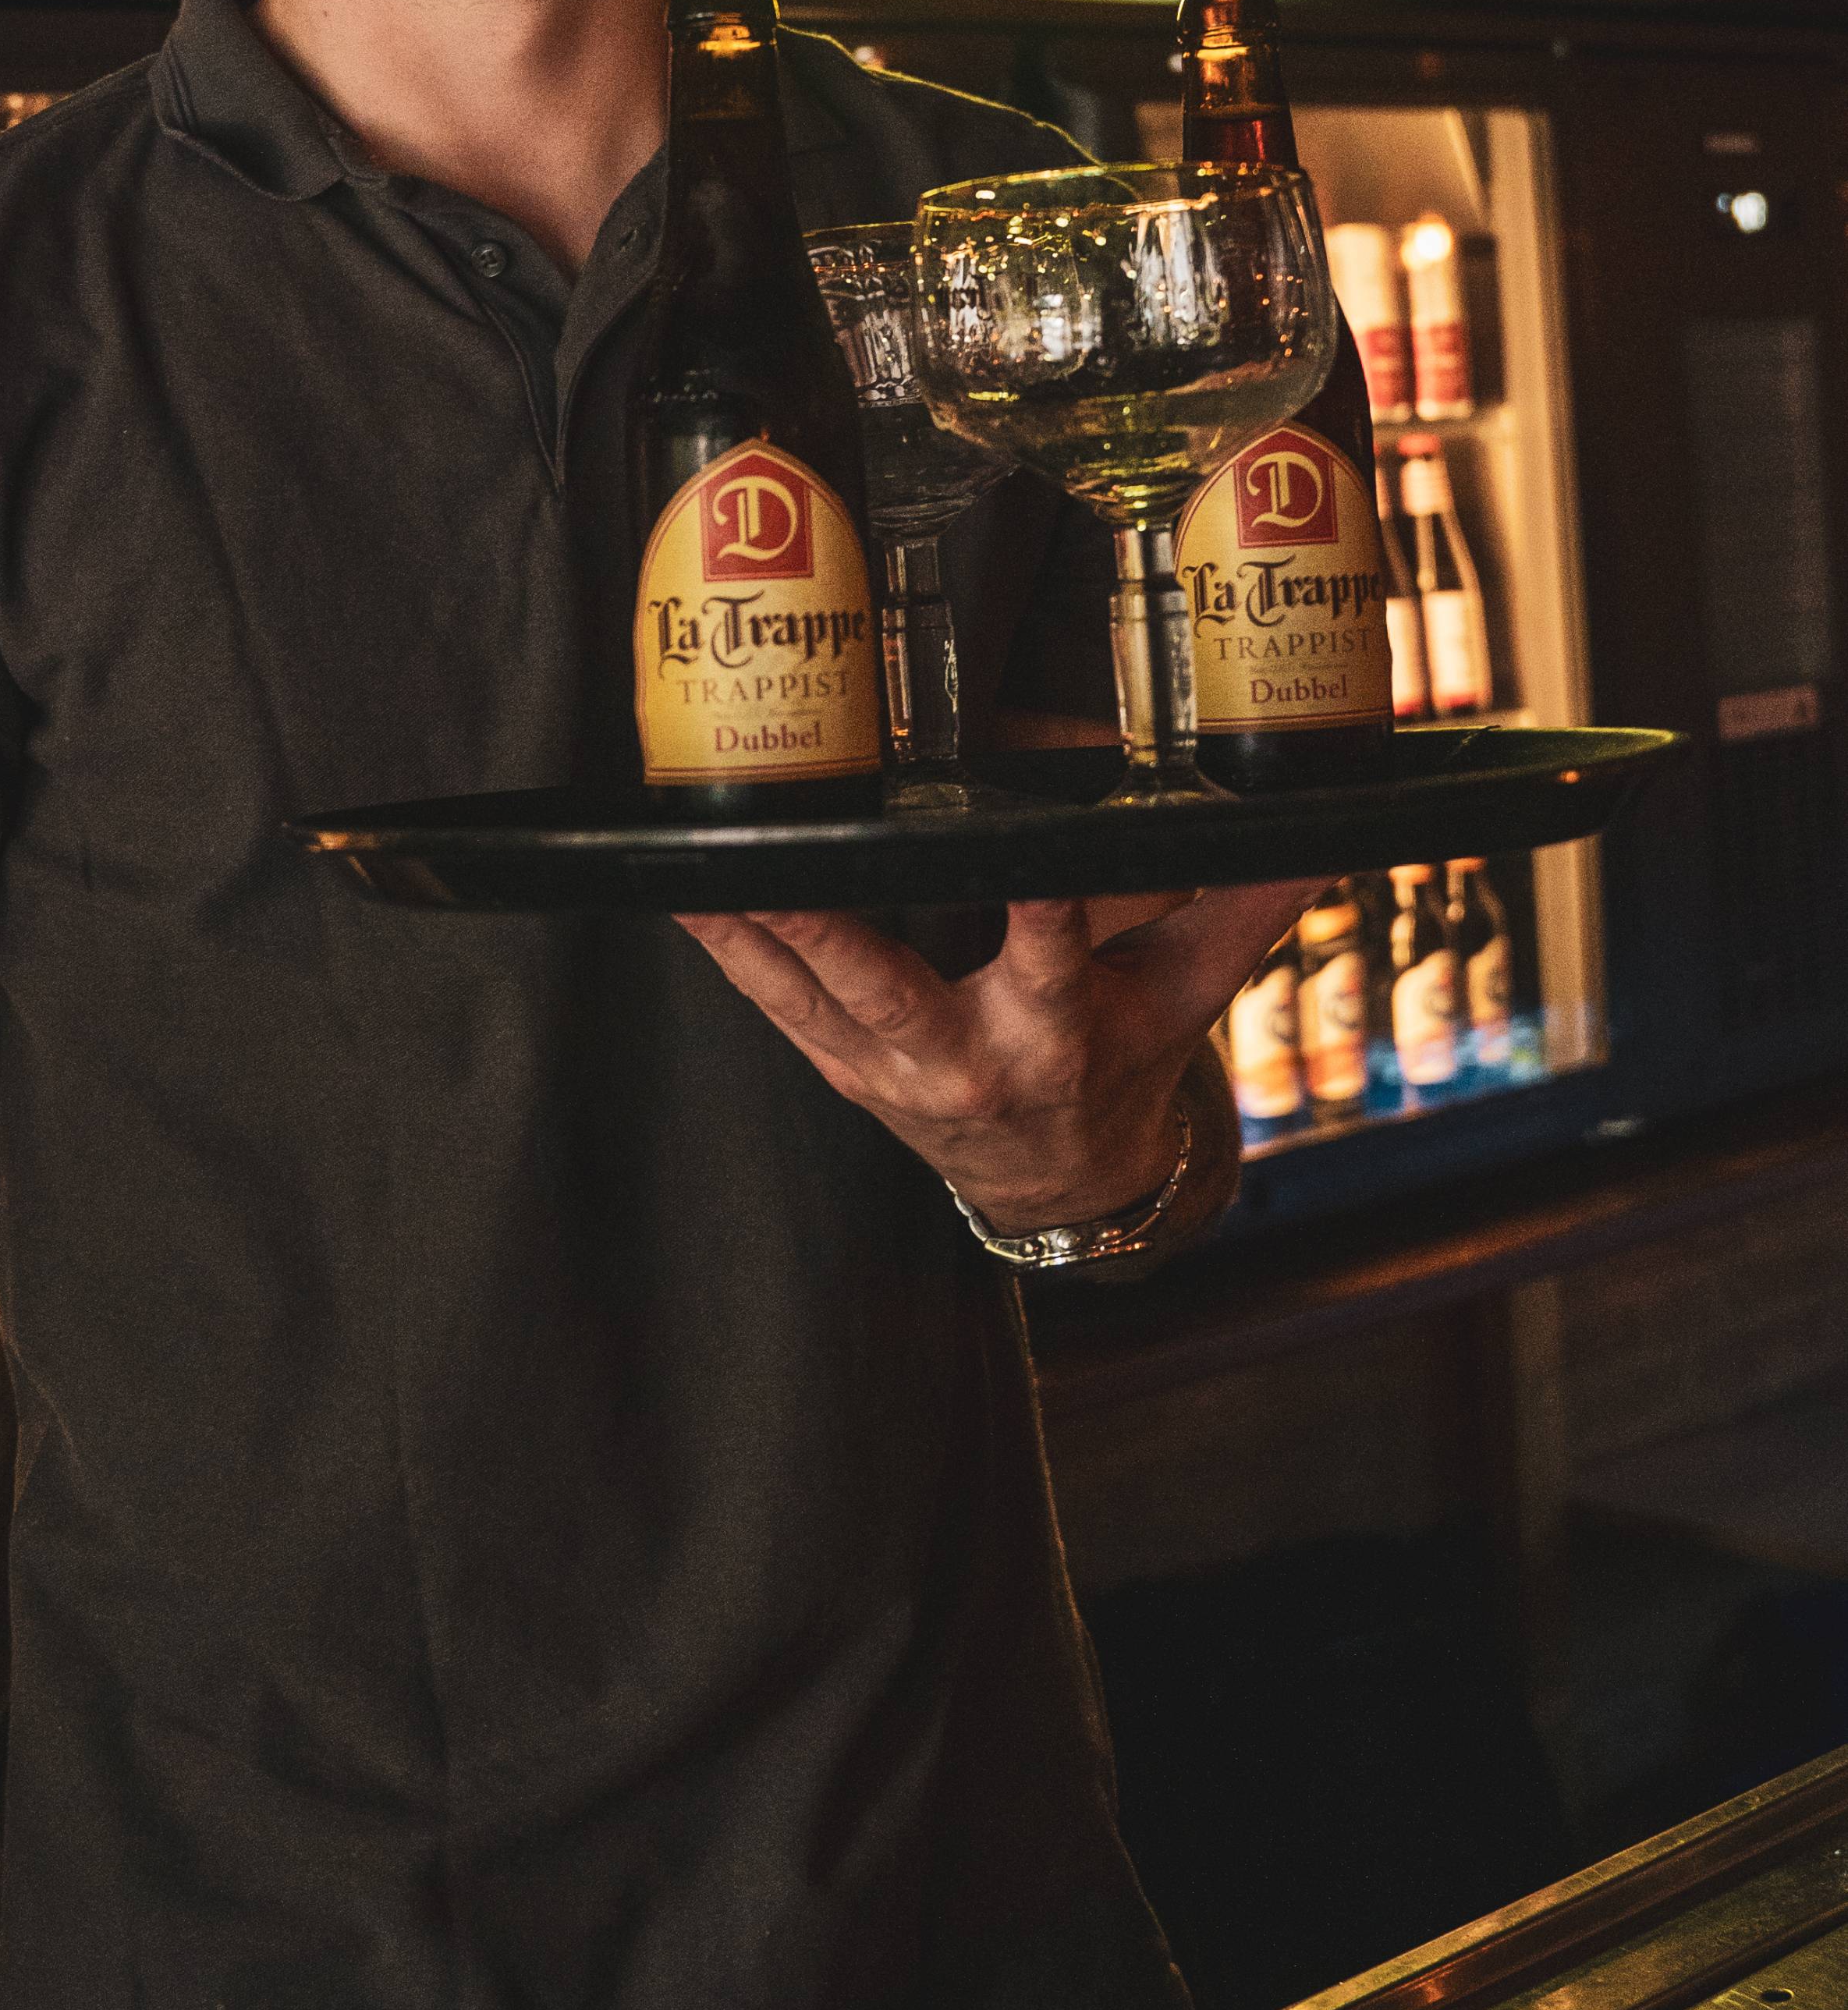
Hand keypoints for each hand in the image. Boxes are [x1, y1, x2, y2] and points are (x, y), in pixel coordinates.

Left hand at [677, 878, 1320, 1234]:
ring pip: (808, 993)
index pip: (1050, 947)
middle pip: (887, 986)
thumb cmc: (1127, 1061)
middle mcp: (965, 1056)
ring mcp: (891, 1068)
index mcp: (1058, 1030)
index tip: (1022, 850)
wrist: (1065, 1184)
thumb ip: (1246, 903)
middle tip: (780, 862)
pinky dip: (729, 946)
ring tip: (689, 861)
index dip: (1038, 901)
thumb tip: (1328, 825)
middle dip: (829, 929)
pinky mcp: (842, 1066)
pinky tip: (683, 889)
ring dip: (748, 928)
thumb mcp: (1190, 992)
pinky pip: (774, 1002)